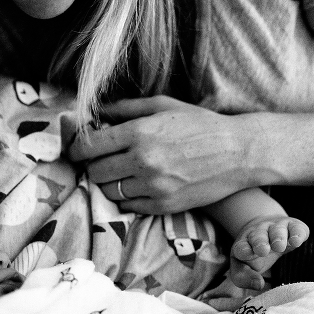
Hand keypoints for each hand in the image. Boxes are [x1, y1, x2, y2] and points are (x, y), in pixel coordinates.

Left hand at [68, 96, 256, 213]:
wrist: (238, 153)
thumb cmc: (200, 124)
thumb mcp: (163, 106)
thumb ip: (126, 108)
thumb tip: (97, 110)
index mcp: (139, 132)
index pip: (89, 146)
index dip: (76, 149)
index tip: (74, 151)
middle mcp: (143, 161)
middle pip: (95, 171)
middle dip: (93, 166)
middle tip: (102, 161)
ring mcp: (153, 186)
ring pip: (110, 191)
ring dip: (109, 183)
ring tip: (120, 173)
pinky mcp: (164, 205)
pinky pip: (129, 207)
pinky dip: (127, 198)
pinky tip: (137, 186)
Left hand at [228, 215, 309, 289]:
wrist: (266, 230)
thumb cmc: (253, 255)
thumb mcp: (243, 268)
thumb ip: (243, 277)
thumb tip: (259, 285)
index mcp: (243, 245)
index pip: (241, 247)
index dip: (243, 250)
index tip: (246, 254)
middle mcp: (258, 234)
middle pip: (258, 237)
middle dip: (260, 242)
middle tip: (262, 250)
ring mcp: (276, 228)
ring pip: (276, 231)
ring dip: (278, 238)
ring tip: (279, 246)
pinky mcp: (293, 226)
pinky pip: (296, 228)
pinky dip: (297, 234)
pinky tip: (296, 241)